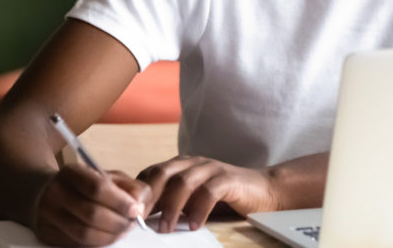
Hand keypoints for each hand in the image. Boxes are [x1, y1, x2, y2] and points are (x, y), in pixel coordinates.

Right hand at [32, 164, 151, 245]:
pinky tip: (107, 237)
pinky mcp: (47, 234)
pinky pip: (76, 244)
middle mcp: (55, 193)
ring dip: (109, 236)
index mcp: (72, 172)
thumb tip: (140, 205)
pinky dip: (96, 243)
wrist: (44, 191)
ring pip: (83, 233)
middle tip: (132, 224)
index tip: (136, 210)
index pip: (97, 188)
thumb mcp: (108, 176)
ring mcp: (48, 216)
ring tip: (123, 231)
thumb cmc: (86, 183)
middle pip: (91, 214)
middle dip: (118, 222)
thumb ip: (129, 186)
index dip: (120, 202)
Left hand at [137, 156, 279, 231]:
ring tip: (164, 229)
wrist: (264, 190)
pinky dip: (198, 210)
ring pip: (183, 181)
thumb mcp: (192, 199)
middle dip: (149, 197)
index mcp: (182, 165)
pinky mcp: (229, 179)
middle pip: (163, 172)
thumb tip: (142, 220)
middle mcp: (194, 162)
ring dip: (171, 207)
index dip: (137, 193)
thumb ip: (171, 203)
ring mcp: (212, 168)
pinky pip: (209, 192)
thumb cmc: (224, 198)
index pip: (151, 173)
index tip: (129, 215)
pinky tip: (193, 225)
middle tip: (140, 220)